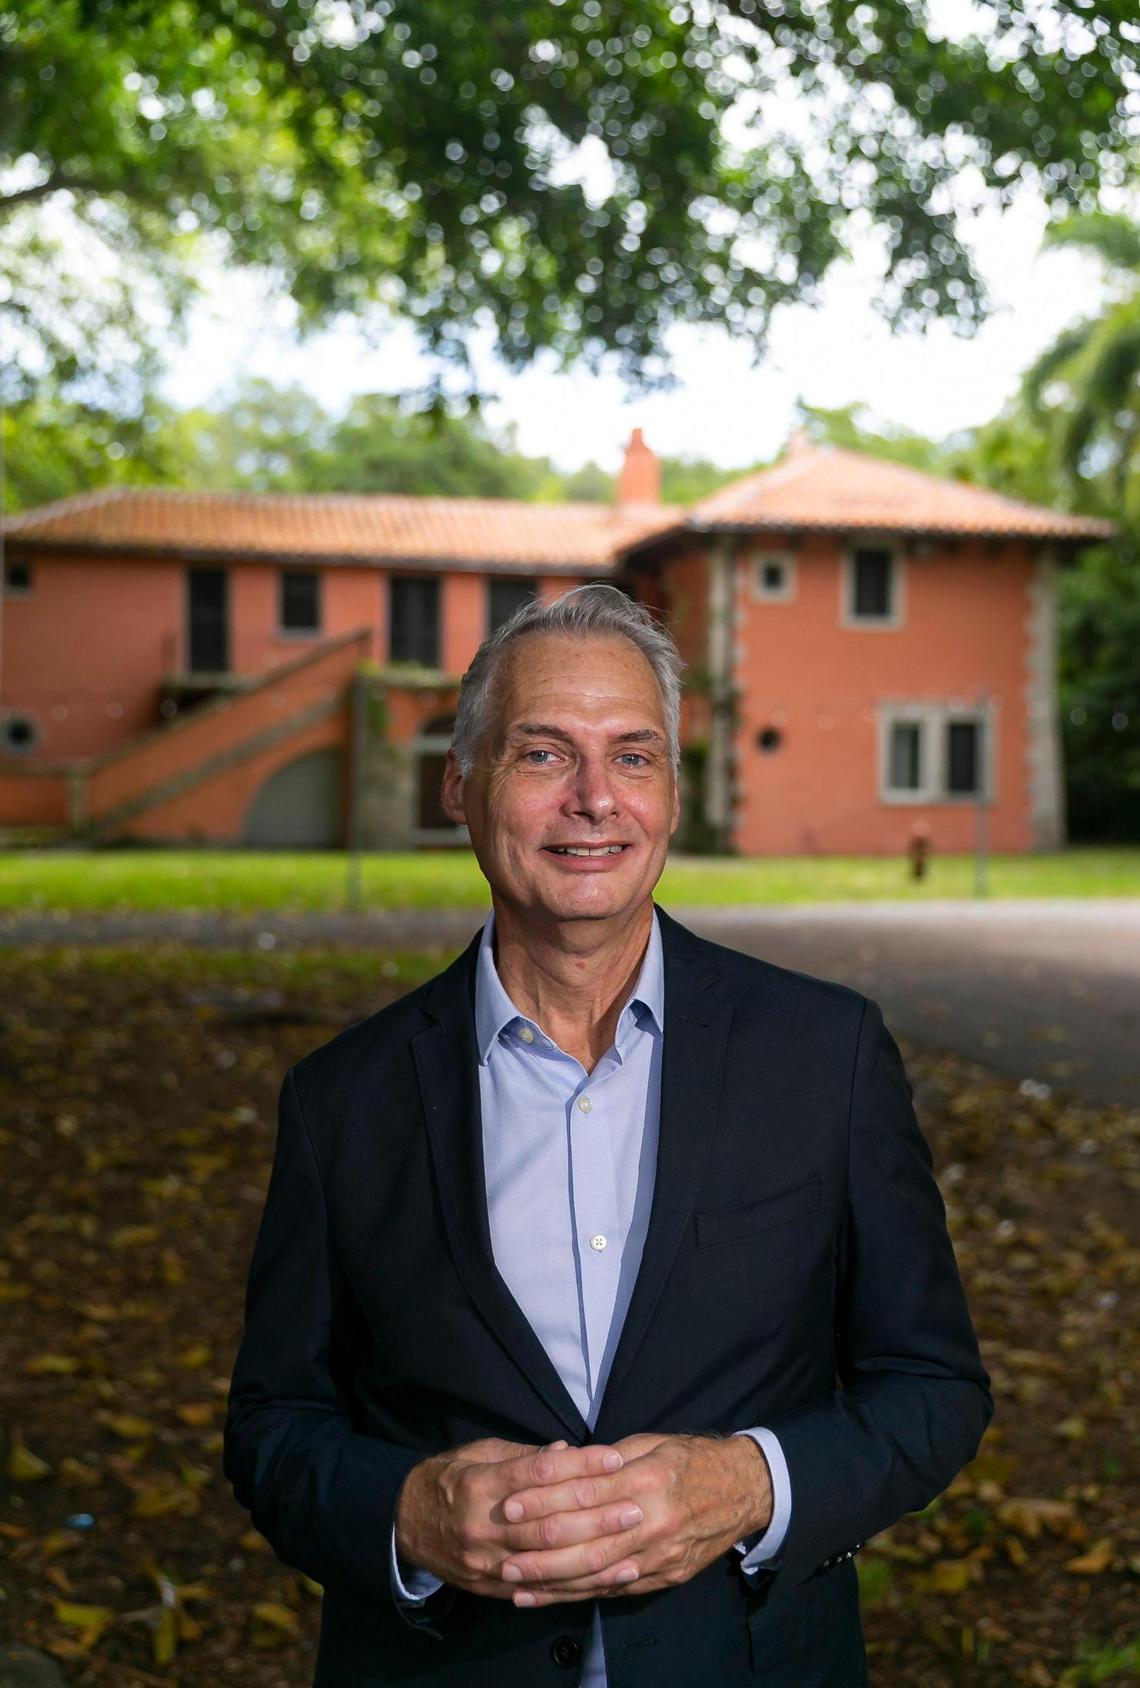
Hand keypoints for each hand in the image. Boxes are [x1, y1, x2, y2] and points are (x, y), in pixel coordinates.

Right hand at [394, 1437, 637, 1598]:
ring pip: (548, 1561)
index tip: (615, 1458)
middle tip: (635, 1505)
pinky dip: (573, 1585)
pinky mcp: (491, 1587)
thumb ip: (522, 1455)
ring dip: (594, 1554)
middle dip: (596, 1513)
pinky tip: (605, 1579)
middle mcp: (484, 1526)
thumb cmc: (446, 1479)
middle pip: (549, 1521)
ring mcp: (488, 1562)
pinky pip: (538, 1589)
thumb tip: (566, 1452)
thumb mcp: (478, 1453)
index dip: (580, 1465)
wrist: (403, 1525)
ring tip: (632, 1544)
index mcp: (480, 1484)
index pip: (539, 1474)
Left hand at [497, 1432, 772, 1606]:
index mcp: (647, 1480)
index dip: (545, 1500)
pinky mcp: (663, 1577)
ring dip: (552, 1581)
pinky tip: (551, 1597)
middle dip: (539, 1549)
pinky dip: (579, 1596)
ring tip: (515, 1583)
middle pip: (586, 1540)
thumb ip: (608, 1460)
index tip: (511, 1503)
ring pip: (597, 1573)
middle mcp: (652, 1522)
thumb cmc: (692, 1460)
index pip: (585, 1494)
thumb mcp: (652, 1444)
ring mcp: (659, 1555)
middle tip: (502, 1553)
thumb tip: (564, 1466)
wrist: (744, 1491)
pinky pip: (615, 1590)